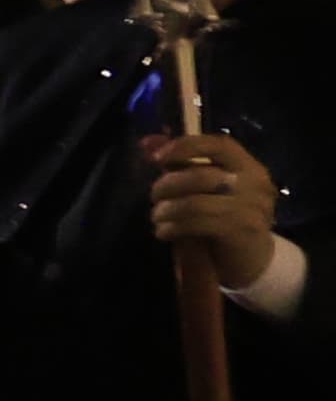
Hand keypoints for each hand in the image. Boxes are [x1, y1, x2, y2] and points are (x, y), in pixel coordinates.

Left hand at [149, 130, 282, 292]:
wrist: (254, 259)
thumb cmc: (225, 216)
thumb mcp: (207, 188)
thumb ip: (182, 163)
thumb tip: (147, 142)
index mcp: (248, 166)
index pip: (219, 144)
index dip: (186, 146)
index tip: (157, 157)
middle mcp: (254, 183)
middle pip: (200, 175)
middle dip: (167, 185)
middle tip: (154, 196)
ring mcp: (251, 208)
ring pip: (194, 203)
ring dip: (166, 210)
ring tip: (157, 216)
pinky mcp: (240, 231)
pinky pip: (196, 224)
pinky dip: (172, 227)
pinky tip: (164, 232)